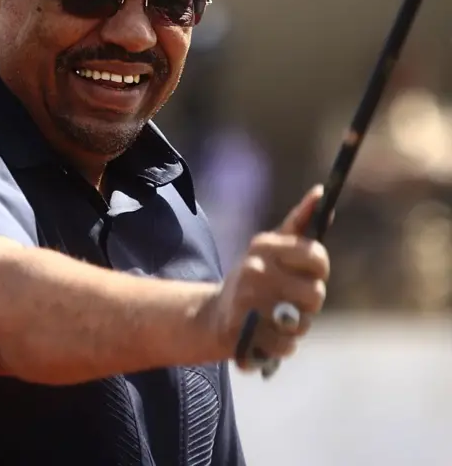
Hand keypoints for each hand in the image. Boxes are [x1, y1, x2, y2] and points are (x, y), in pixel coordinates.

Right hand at [211, 185, 329, 368]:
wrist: (215, 314)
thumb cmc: (256, 277)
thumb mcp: (271, 246)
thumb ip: (299, 222)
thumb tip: (320, 192)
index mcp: (264, 245)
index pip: (317, 256)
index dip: (319, 269)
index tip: (308, 273)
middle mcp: (255, 269)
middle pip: (316, 293)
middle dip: (309, 301)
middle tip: (291, 298)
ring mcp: (249, 301)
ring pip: (303, 321)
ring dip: (296, 324)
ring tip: (278, 316)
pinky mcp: (245, 332)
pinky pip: (288, 344)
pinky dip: (283, 344)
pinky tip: (268, 334)